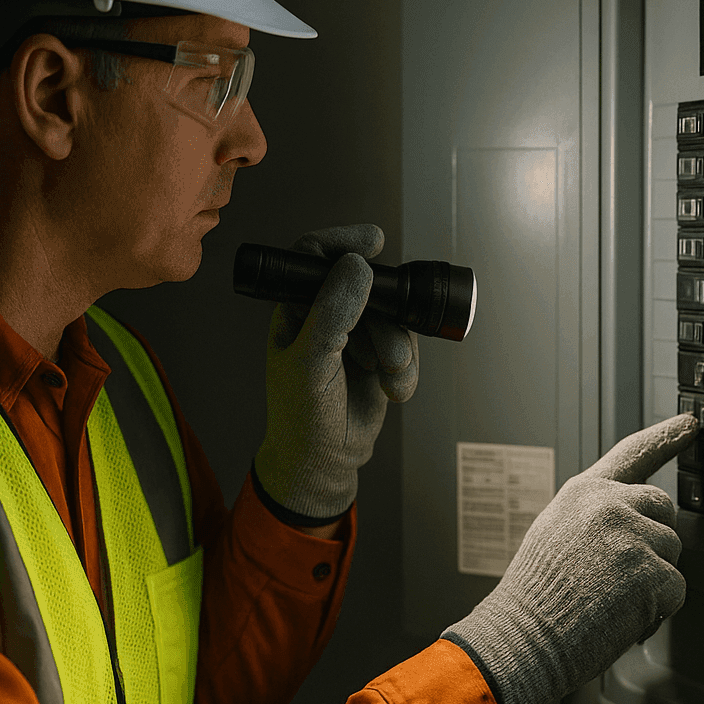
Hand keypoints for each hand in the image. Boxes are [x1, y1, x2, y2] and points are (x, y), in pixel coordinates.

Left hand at [253, 225, 420, 519]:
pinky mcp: (380, 358)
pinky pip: (407, 345)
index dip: (343, 242)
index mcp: (296, 308)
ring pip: (394, 317)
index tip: (373, 241)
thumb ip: (332, 312)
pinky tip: (393, 390)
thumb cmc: (301, 416)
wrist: (325, 462)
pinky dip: (407, 369)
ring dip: (398, 350)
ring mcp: (356, 336)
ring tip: (388, 376)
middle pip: (368, 287)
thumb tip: (357, 266)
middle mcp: (326, 316)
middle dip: (385, 316)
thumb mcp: (311, 362)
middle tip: (384, 347)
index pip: (315, 256)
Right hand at [442, 413, 699, 703]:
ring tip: (609, 598)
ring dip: (652, 580)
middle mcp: (609, 505)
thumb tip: (632, 521)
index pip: (633, 454)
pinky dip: (656, 611)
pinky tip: (619, 616)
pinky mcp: (650, 572)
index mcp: (584, 493)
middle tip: (618, 573)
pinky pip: (675, 591)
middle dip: (654, 540)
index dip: (665, 436)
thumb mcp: (556, 532)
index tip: (690, 422)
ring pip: (672, 553)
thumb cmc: (536, 597)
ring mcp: (631, 536)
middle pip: (664, 510)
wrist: (524, 636)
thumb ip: (595, 516)